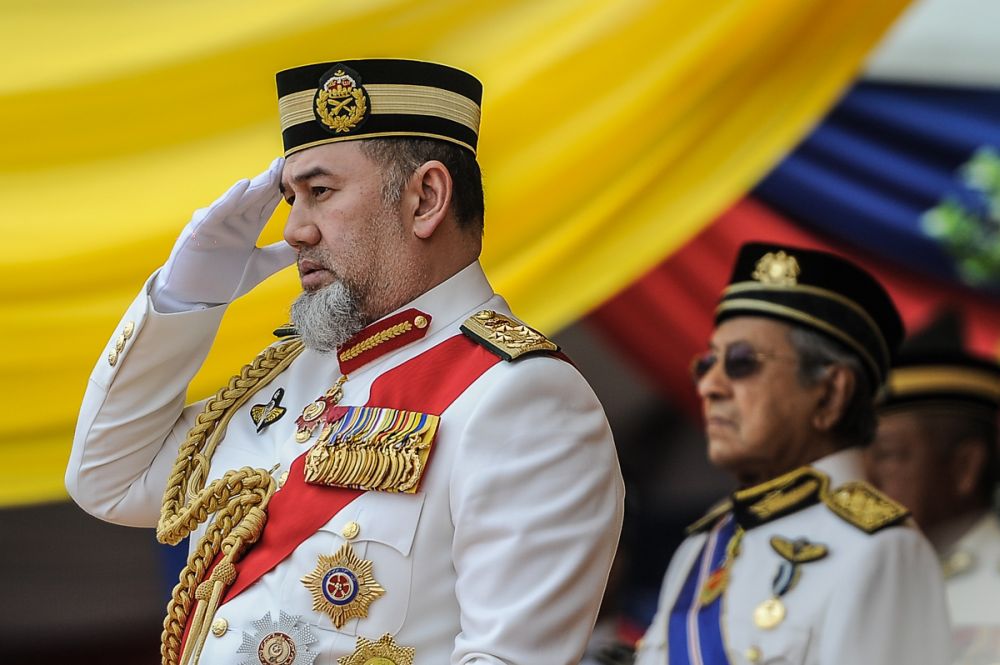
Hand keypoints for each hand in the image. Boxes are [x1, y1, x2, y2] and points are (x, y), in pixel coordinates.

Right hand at [151, 157, 294, 310]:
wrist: (197, 299)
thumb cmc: (224, 281)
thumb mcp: (261, 266)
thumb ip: (282, 255)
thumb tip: (308, 245)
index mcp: (248, 228)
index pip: (267, 205)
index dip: (281, 190)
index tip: (298, 176)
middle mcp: (233, 221)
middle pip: (255, 197)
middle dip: (270, 180)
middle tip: (286, 162)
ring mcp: (217, 222)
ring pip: (239, 199)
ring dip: (255, 185)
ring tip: (272, 171)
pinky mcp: (201, 229)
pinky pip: (217, 210)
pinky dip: (229, 198)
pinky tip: (243, 185)